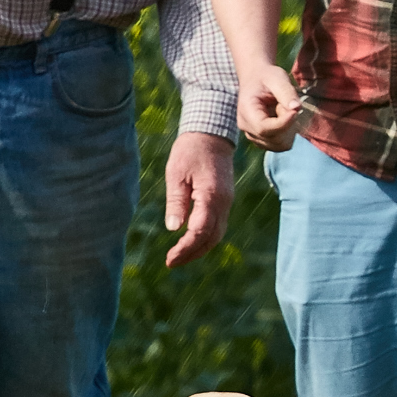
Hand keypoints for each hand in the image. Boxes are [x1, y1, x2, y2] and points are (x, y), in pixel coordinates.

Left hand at [159, 125, 234, 265]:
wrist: (211, 134)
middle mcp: (223, 203)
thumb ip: (176, 201)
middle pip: (211, 238)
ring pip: (217, 234)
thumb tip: (173, 228)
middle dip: (192, 253)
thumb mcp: (176, 174)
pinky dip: (205, 238)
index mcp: (211, 196)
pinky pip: (217, 225)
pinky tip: (191, 241)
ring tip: (179, 256)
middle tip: (171, 262)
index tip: (170, 258)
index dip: (185, 248)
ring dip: (199, 248)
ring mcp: (226, 202)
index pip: (200, 231)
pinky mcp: (224, 200)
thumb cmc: (190, 151)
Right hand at [236, 53, 305, 145]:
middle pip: (274, 140)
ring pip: (280, 145)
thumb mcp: (278, 78)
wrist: (257, 79)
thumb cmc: (267, 77)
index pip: (264, 128)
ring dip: (288, 129)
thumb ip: (287, 92)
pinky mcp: (262, 140)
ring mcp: (253, 136)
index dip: (284, 123)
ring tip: (282, 110)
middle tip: (286, 104)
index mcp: (246, 111)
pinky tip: (283, 118)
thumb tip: (297, 108)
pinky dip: (287, 133)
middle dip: (287, 124)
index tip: (296, 110)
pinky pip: (281, 145)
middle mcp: (246, 127)